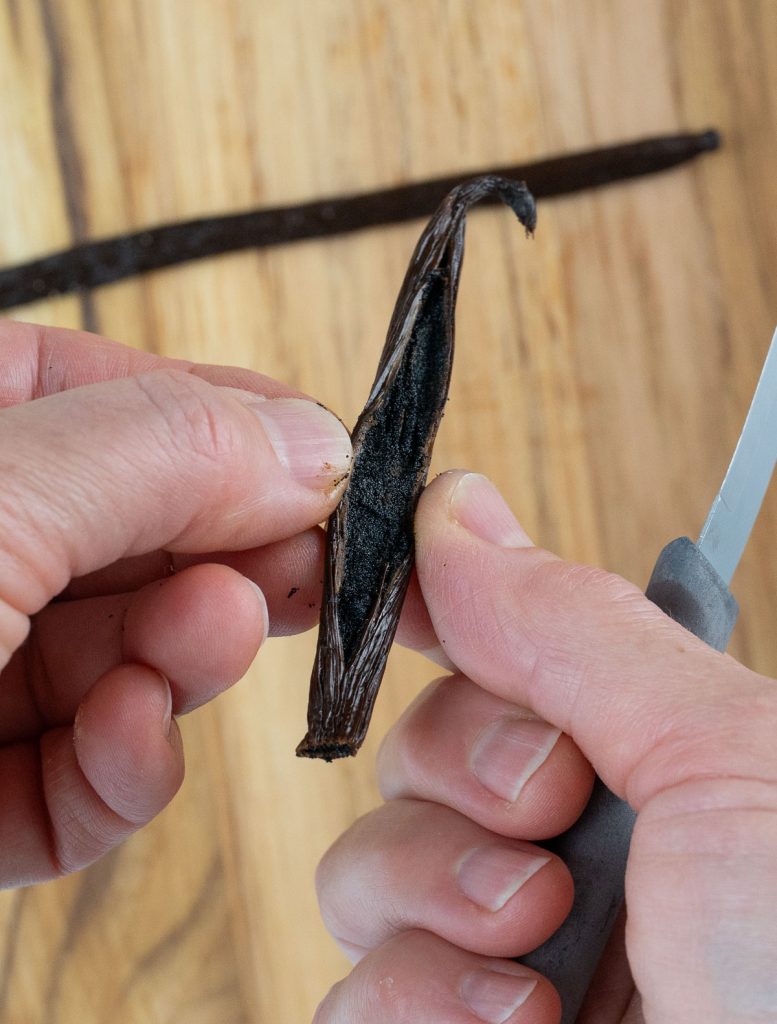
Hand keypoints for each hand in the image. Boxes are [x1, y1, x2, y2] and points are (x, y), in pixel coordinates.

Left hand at [0, 320, 351, 887]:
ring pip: (122, 654)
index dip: (216, 411)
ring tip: (211, 635)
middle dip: (223, 547)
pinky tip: (128, 736)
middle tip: (302, 559)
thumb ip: (156, 452)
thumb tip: (310, 443)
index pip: (96, 389)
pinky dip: (127, 765)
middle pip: (131, 529)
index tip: (320, 451)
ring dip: (184, 654)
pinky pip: (82, 773)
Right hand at [314, 470, 776, 1022]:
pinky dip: (413, 1001)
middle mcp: (578, 854)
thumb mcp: (727, 759)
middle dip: (465, 771)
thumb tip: (455, 508)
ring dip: (435, 889)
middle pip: (419, 754)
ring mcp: (509, 962)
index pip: (498, 651)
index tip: (404, 595)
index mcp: (650, 764)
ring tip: (539, 936)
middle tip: (552, 811)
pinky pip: (352, 996)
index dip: (437, 614)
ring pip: (368, 869)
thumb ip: (573, 627)